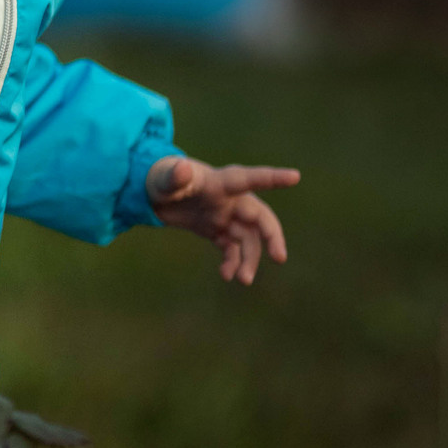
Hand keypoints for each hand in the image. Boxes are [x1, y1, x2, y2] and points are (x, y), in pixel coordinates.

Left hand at [147, 156, 296, 283]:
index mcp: (221, 182)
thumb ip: (174, 176)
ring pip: (248, 239)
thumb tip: (181, 167)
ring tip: (243, 280)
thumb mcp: (164, 179)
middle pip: (259, 217)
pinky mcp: (218, 230)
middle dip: (271, 236)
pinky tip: (227, 275)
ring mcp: (225, 216)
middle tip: (279, 257)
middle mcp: (230, 199)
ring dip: (249, 259)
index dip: (273, 177)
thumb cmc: (161, 179)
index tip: (295, 176)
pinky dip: (232, 262)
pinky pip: (232, 249)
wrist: (153, 193)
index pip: (250, 179)